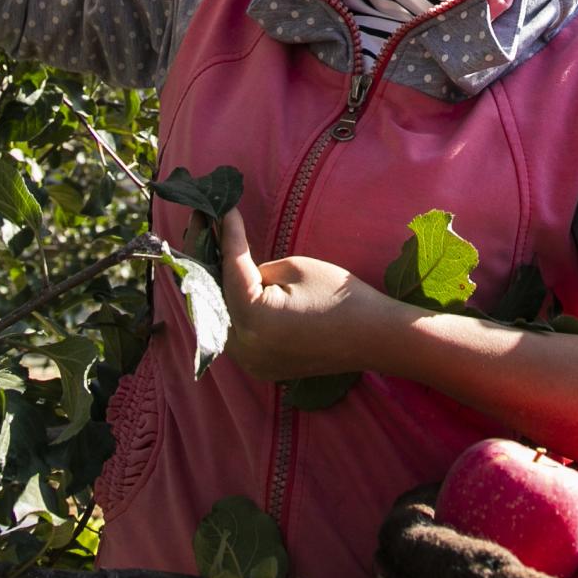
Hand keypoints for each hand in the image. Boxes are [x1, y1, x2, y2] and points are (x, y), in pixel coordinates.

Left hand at [216, 209, 407, 383]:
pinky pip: (236, 333)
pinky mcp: (260, 366)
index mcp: (253, 320)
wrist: (373, 337)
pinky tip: (228, 283)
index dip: (228, 236)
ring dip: (216, 285)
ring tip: (211, 250)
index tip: (222, 211)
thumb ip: (256, 270)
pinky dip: (230, 308)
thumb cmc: (340, 297)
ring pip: (220, 317)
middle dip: (209, 261)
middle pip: (214, 298)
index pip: (231, 270)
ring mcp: (251, 362)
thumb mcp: (295, 268)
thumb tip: (242, 275)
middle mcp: (244, 347)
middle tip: (204, 227)